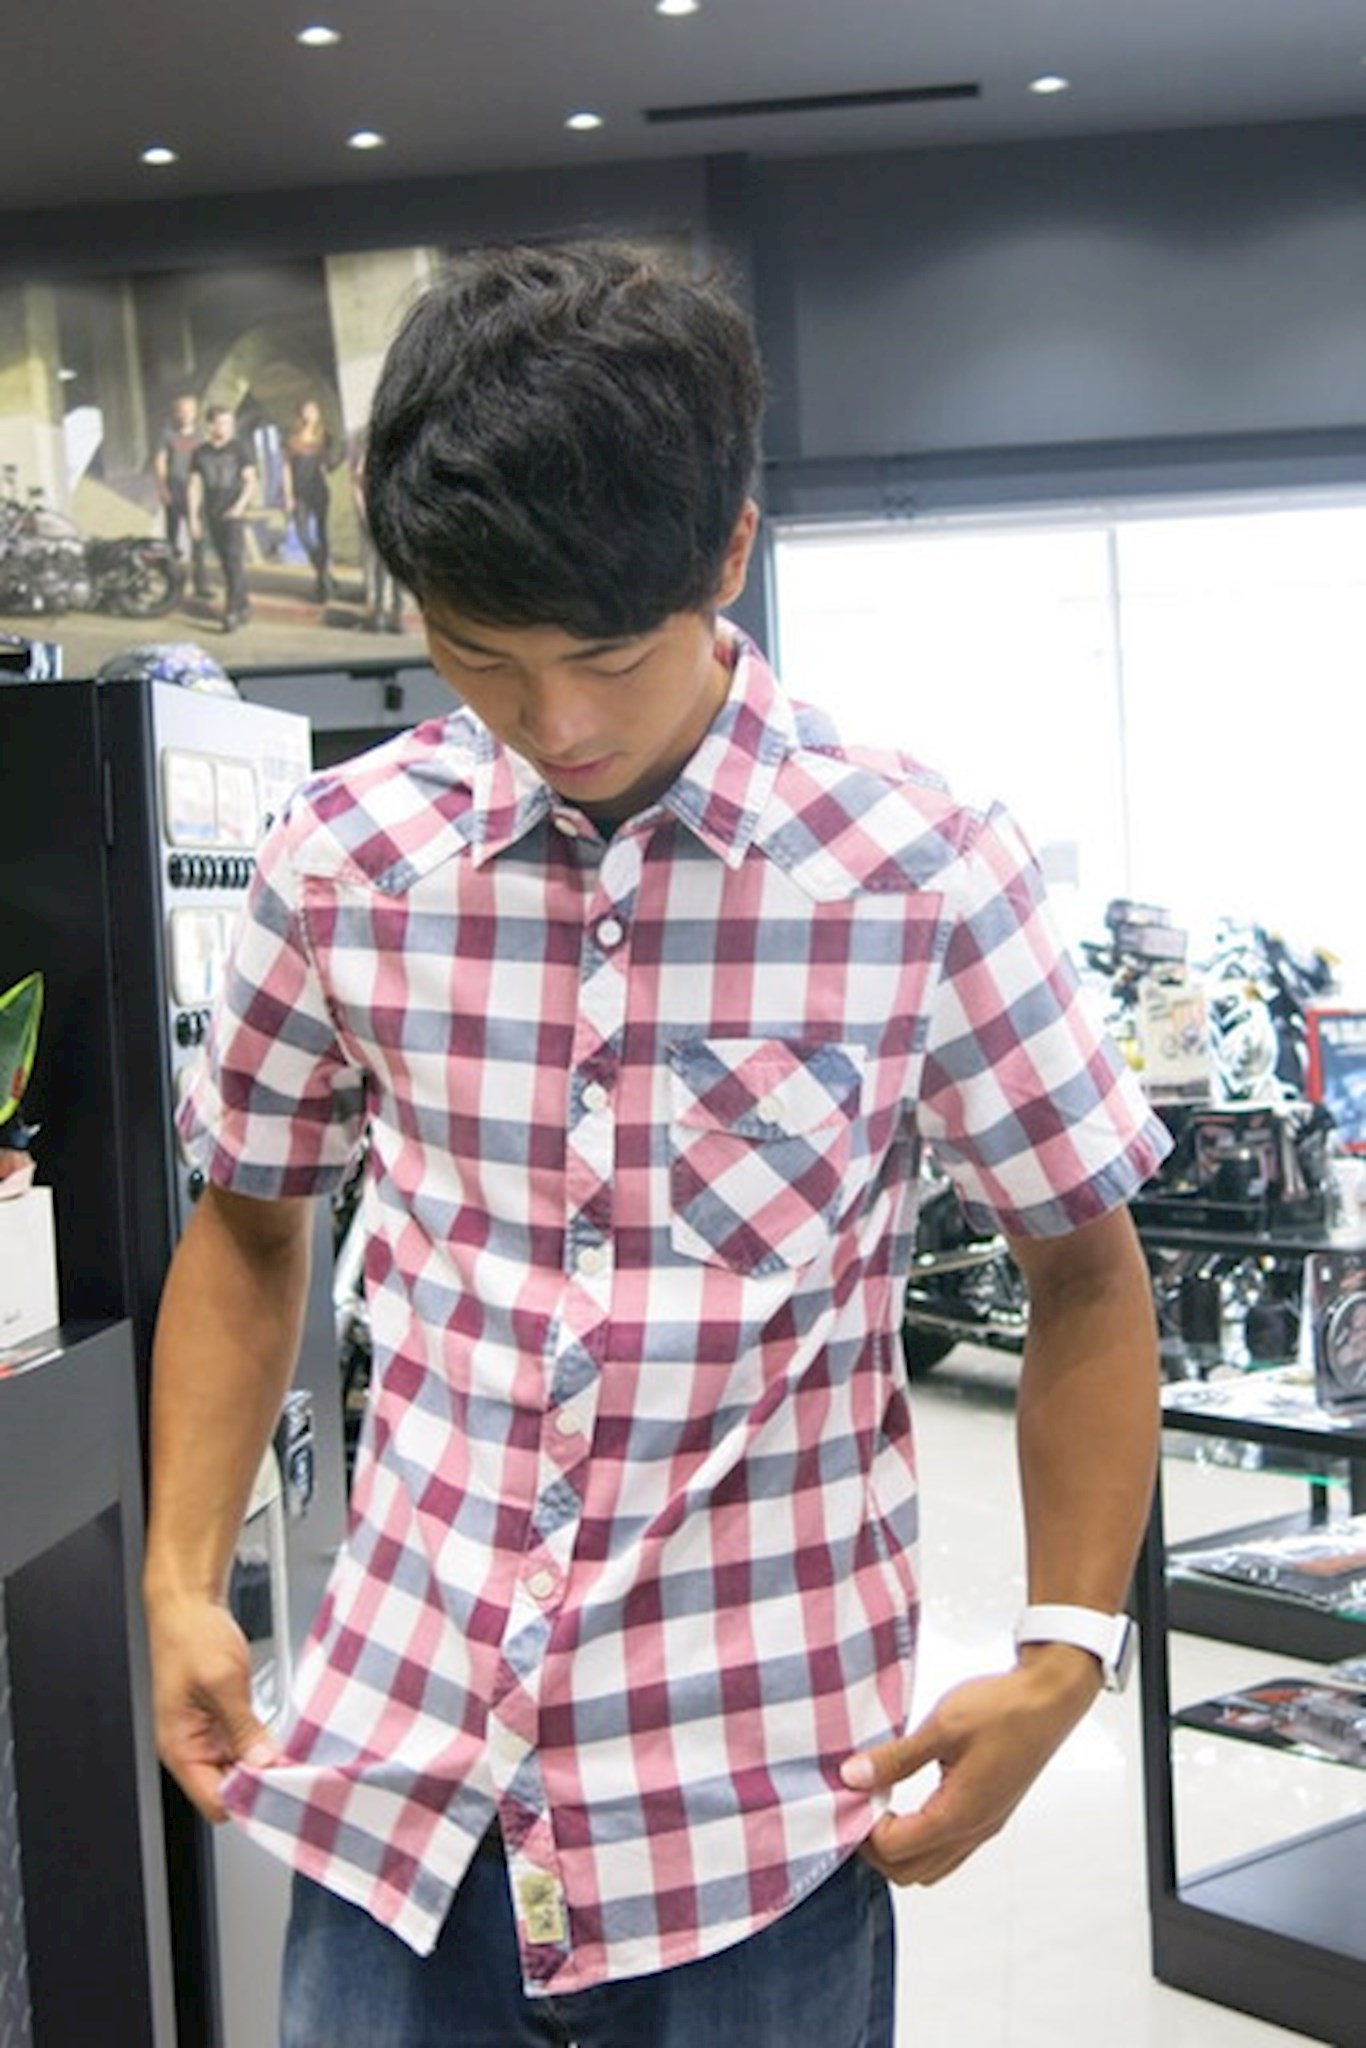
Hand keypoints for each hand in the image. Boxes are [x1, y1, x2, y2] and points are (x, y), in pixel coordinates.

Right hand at [146, 1592, 280, 1821]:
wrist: (188, 1603)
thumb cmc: (192, 1636)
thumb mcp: (223, 1681)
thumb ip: (243, 1726)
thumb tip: (263, 1763)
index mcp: (179, 1748)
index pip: (214, 1802)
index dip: (247, 1800)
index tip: (280, 1788)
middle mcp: (190, 1748)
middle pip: (228, 1789)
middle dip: (258, 1781)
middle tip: (293, 1769)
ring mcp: (205, 1734)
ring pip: (237, 1768)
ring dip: (262, 1761)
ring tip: (290, 1752)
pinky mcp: (218, 1718)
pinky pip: (241, 1744)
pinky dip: (260, 1743)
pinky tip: (279, 1734)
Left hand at [840, 1647, 1099, 1885]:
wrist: (1049, 1700)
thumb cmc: (1002, 1710)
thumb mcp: (941, 1728)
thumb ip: (896, 1758)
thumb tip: (853, 1776)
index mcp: (959, 1815)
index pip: (895, 1850)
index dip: (864, 1828)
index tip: (850, 1794)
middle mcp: (974, 1832)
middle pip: (910, 1873)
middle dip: (876, 1849)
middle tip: (859, 1807)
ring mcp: (985, 1827)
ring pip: (931, 1867)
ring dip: (900, 1848)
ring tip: (881, 1806)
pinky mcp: (991, 1815)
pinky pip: (949, 1850)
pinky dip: (922, 1840)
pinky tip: (910, 1803)